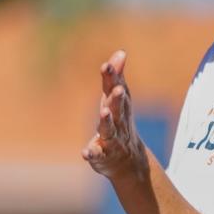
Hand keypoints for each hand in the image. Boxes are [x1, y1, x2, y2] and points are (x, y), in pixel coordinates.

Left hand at [82, 50, 146, 180]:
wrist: (128, 161)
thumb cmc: (120, 123)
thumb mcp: (118, 100)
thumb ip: (116, 77)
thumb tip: (121, 52)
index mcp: (119, 106)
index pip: (115, 89)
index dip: (113, 77)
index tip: (107, 65)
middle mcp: (118, 122)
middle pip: (118, 109)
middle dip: (118, 99)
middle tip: (118, 89)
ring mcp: (112, 139)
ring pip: (109, 130)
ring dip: (107, 121)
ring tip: (104, 113)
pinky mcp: (103, 156)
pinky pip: (98, 155)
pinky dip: (92, 153)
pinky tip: (85, 153)